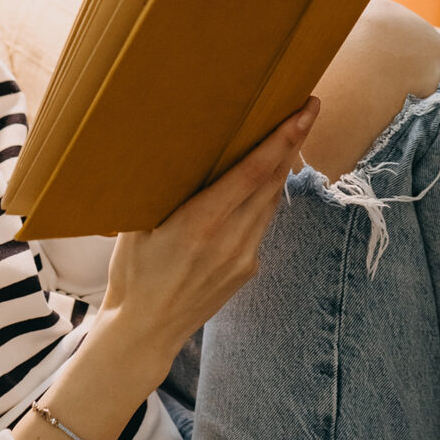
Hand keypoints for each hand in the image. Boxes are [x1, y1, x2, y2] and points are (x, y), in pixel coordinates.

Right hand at [95, 95, 321, 368]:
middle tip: (306, 108)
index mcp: (199, 224)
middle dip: (293, 142)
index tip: (302, 112)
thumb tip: (175, 150)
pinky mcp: (248, 270)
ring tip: (291, 136)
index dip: (281, 139)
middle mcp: (229, 240)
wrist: (146, 330)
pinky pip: (261, 224)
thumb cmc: (134, 273)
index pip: (253, 173)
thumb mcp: (138, 227)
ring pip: (271, 202)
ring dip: (282, 168)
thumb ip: (165, 192)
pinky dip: (265, 199)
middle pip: (272, 182)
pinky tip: (262, 183)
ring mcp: (243, 258)